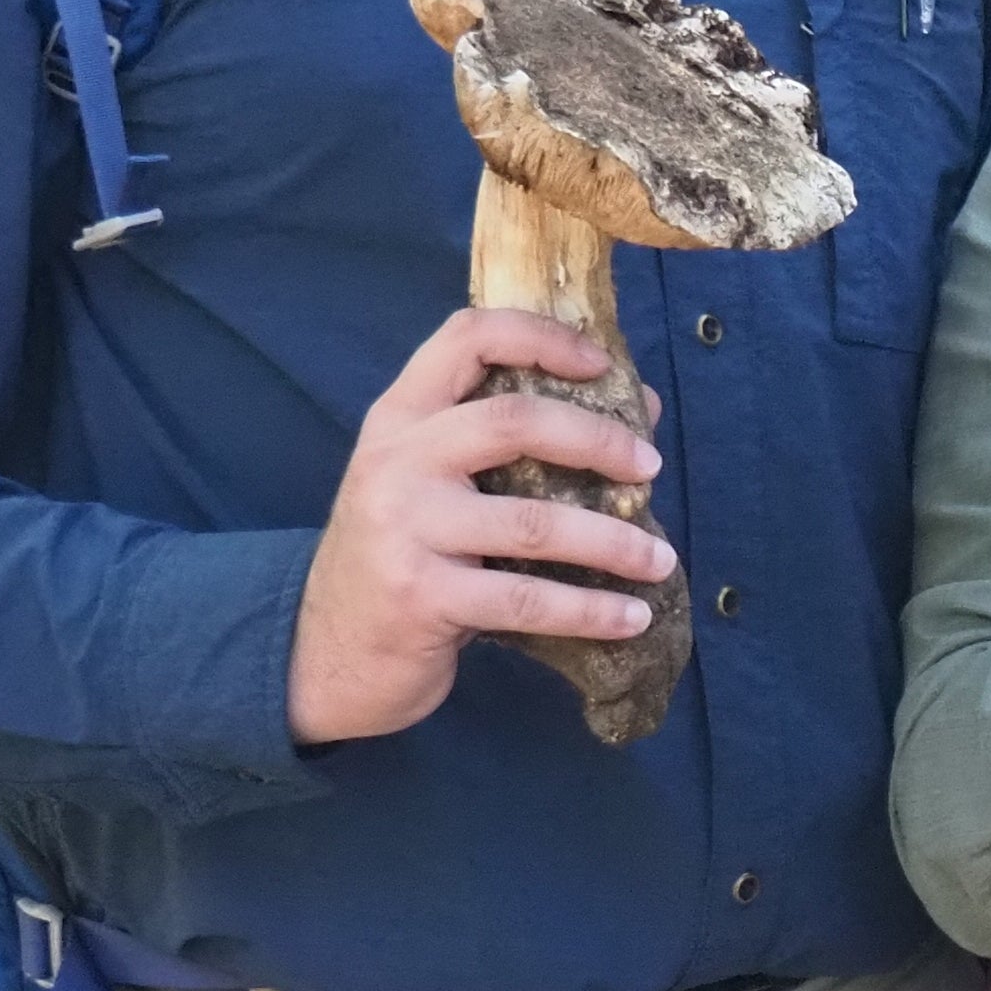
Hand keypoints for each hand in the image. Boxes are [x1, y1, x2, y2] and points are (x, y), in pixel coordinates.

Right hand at [288, 308, 672, 746]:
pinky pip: (527, 599)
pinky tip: (632, 615)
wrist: (329, 653)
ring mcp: (405, 529)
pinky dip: (592, 610)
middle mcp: (396, 461)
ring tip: (661, 560)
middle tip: (651, 467)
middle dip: (598, 441)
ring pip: (535, 522)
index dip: (541, 337)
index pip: (466, 339)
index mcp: (400, 418)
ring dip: (614, 543)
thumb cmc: (405, 558)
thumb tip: (640, 411)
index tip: (601, 363)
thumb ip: (514, 444)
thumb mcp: (435, 486)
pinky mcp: (422, 597)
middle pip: (513, 422)